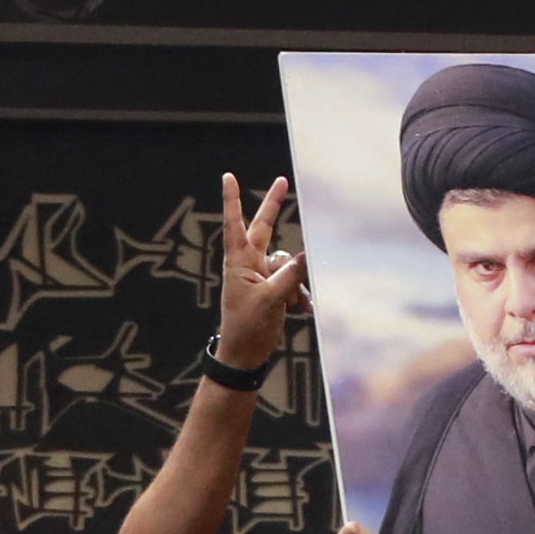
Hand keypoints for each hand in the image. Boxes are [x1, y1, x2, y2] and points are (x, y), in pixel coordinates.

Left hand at [212, 171, 305, 372]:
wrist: (245, 356)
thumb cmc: (247, 328)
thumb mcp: (269, 301)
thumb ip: (289, 276)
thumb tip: (306, 255)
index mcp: (239, 262)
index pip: (235, 225)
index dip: (232, 201)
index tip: (228, 177)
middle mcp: (250, 264)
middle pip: (263, 229)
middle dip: (274, 207)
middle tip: (282, 182)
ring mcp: (263, 276)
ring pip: (288, 262)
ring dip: (296, 280)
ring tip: (293, 304)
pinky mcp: (274, 290)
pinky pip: (293, 282)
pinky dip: (299, 295)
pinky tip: (301, 311)